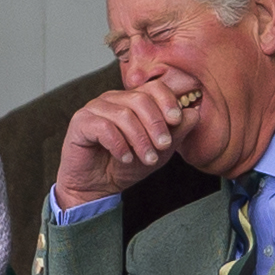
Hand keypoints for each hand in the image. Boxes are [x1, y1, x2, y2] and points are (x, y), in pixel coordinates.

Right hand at [53, 80, 200, 207]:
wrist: (97, 187)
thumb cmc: (125, 166)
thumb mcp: (159, 151)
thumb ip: (176, 132)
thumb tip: (193, 113)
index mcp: (132, 100)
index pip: (154, 87)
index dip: (167, 101)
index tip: (177, 121)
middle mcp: (113, 99)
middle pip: (140, 98)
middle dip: (156, 124)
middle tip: (164, 146)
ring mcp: (94, 108)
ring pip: (123, 114)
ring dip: (140, 139)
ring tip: (147, 158)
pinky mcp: (80, 122)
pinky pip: (103, 127)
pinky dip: (119, 144)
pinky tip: (125, 158)